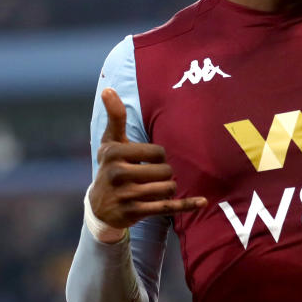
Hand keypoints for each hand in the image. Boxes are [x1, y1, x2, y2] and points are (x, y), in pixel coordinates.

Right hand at [90, 88, 206, 229]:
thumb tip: (109, 89)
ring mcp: (126, 196)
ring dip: (170, 188)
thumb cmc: (110, 166)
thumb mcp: (110, 142)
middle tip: (153, 176)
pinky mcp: (134, 213)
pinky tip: (202, 201)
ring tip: (157, 188)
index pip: (158, 152)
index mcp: (114, 154)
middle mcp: (118, 175)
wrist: (99, 207)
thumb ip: (115, 116)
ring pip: (168, 188)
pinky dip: (186, 204)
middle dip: (165, 173)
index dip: (160, 156)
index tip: (149, 161)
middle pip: (165, 171)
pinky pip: (167, 207)